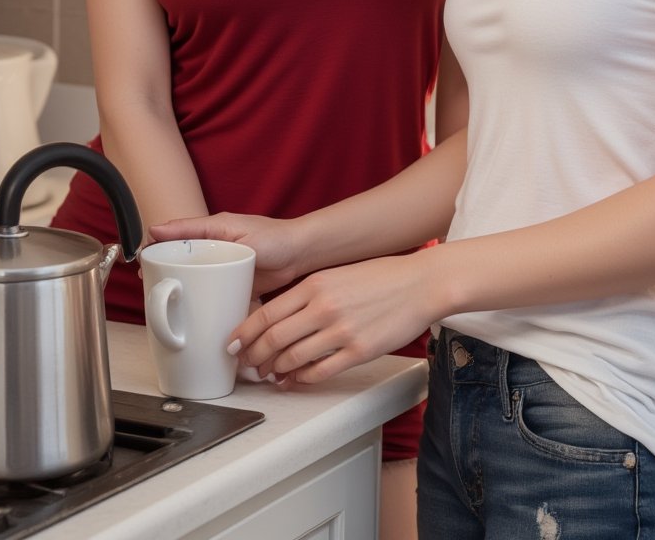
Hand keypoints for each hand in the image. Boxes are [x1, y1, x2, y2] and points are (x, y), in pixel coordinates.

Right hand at [147, 212, 305, 296]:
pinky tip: (191, 313)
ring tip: (164, 302)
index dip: (156, 249)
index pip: (175, 237)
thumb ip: (198, 230)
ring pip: (193, 279)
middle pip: (181, 260)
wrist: (301, 256)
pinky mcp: (232, 284)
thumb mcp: (233, 231)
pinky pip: (210, 293)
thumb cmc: (274, 237)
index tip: (141, 262)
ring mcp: (222, 268)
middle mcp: (214, 249)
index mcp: (211, 231)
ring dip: (180, 289)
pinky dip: (200, 301)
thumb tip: (158, 229)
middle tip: (148, 286)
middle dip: (163, 272)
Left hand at [231, 252, 437, 384]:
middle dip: (254, 356)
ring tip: (269, 374)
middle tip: (246, 364)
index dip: (244, 333)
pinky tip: (294, 380)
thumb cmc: (382, 277)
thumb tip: (282, 315)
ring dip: (275, 370)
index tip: (233, 343)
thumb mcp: (338, 274)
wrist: (421, 283)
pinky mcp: (358, 352)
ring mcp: (341, 332)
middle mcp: (323, 307)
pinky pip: (319, 372)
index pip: (267, 313)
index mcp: (315, 285)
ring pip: (292, 358)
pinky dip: (301, 379)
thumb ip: (310, 292)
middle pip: (274, 339)